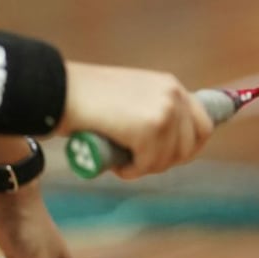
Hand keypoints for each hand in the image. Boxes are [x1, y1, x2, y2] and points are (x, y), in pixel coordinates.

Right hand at [58, 62, 213, 178]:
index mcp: (170, 86)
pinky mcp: (151, 127)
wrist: (55, 91)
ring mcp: (165, 110)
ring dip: (146, 167)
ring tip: (123, 162)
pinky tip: (118, 165)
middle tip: (139, 163)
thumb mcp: (129, 98)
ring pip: (169, 158)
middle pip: (192, 144)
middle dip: (167, 160)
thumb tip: (169, 142)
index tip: (169, 158)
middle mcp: (173, 95)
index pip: (203, 123)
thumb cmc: (84, 99)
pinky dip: (133, 171)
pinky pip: (150, 163)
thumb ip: (150, 110)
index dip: (189, 146)